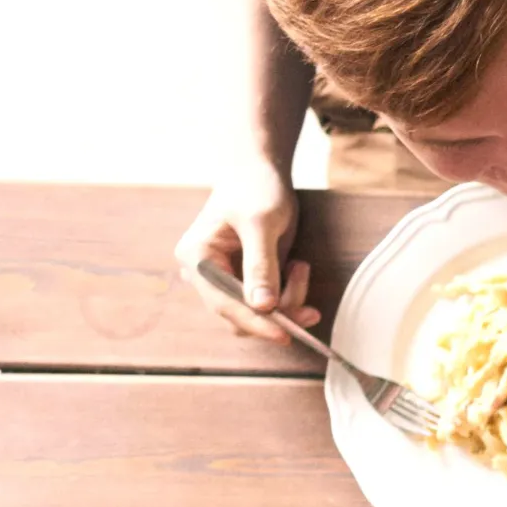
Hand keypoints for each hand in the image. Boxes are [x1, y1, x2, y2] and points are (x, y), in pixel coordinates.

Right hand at [175, 162, 316, 341]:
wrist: (261, 172)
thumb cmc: (256, 188)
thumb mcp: (260, 223)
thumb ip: (261, 265)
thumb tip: (262, 307)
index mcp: (196, 257)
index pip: (223, 304)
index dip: (255, 323)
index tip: (285, 334)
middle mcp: (205, 274)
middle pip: (239, 316)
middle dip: (278, 313)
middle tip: (310, 306)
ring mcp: (225, 279)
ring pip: (257, 314)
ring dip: (287, 303)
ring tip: (300, 267)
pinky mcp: (245, 280)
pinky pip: (267, 304)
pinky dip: (288, 296)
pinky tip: (296, 268)